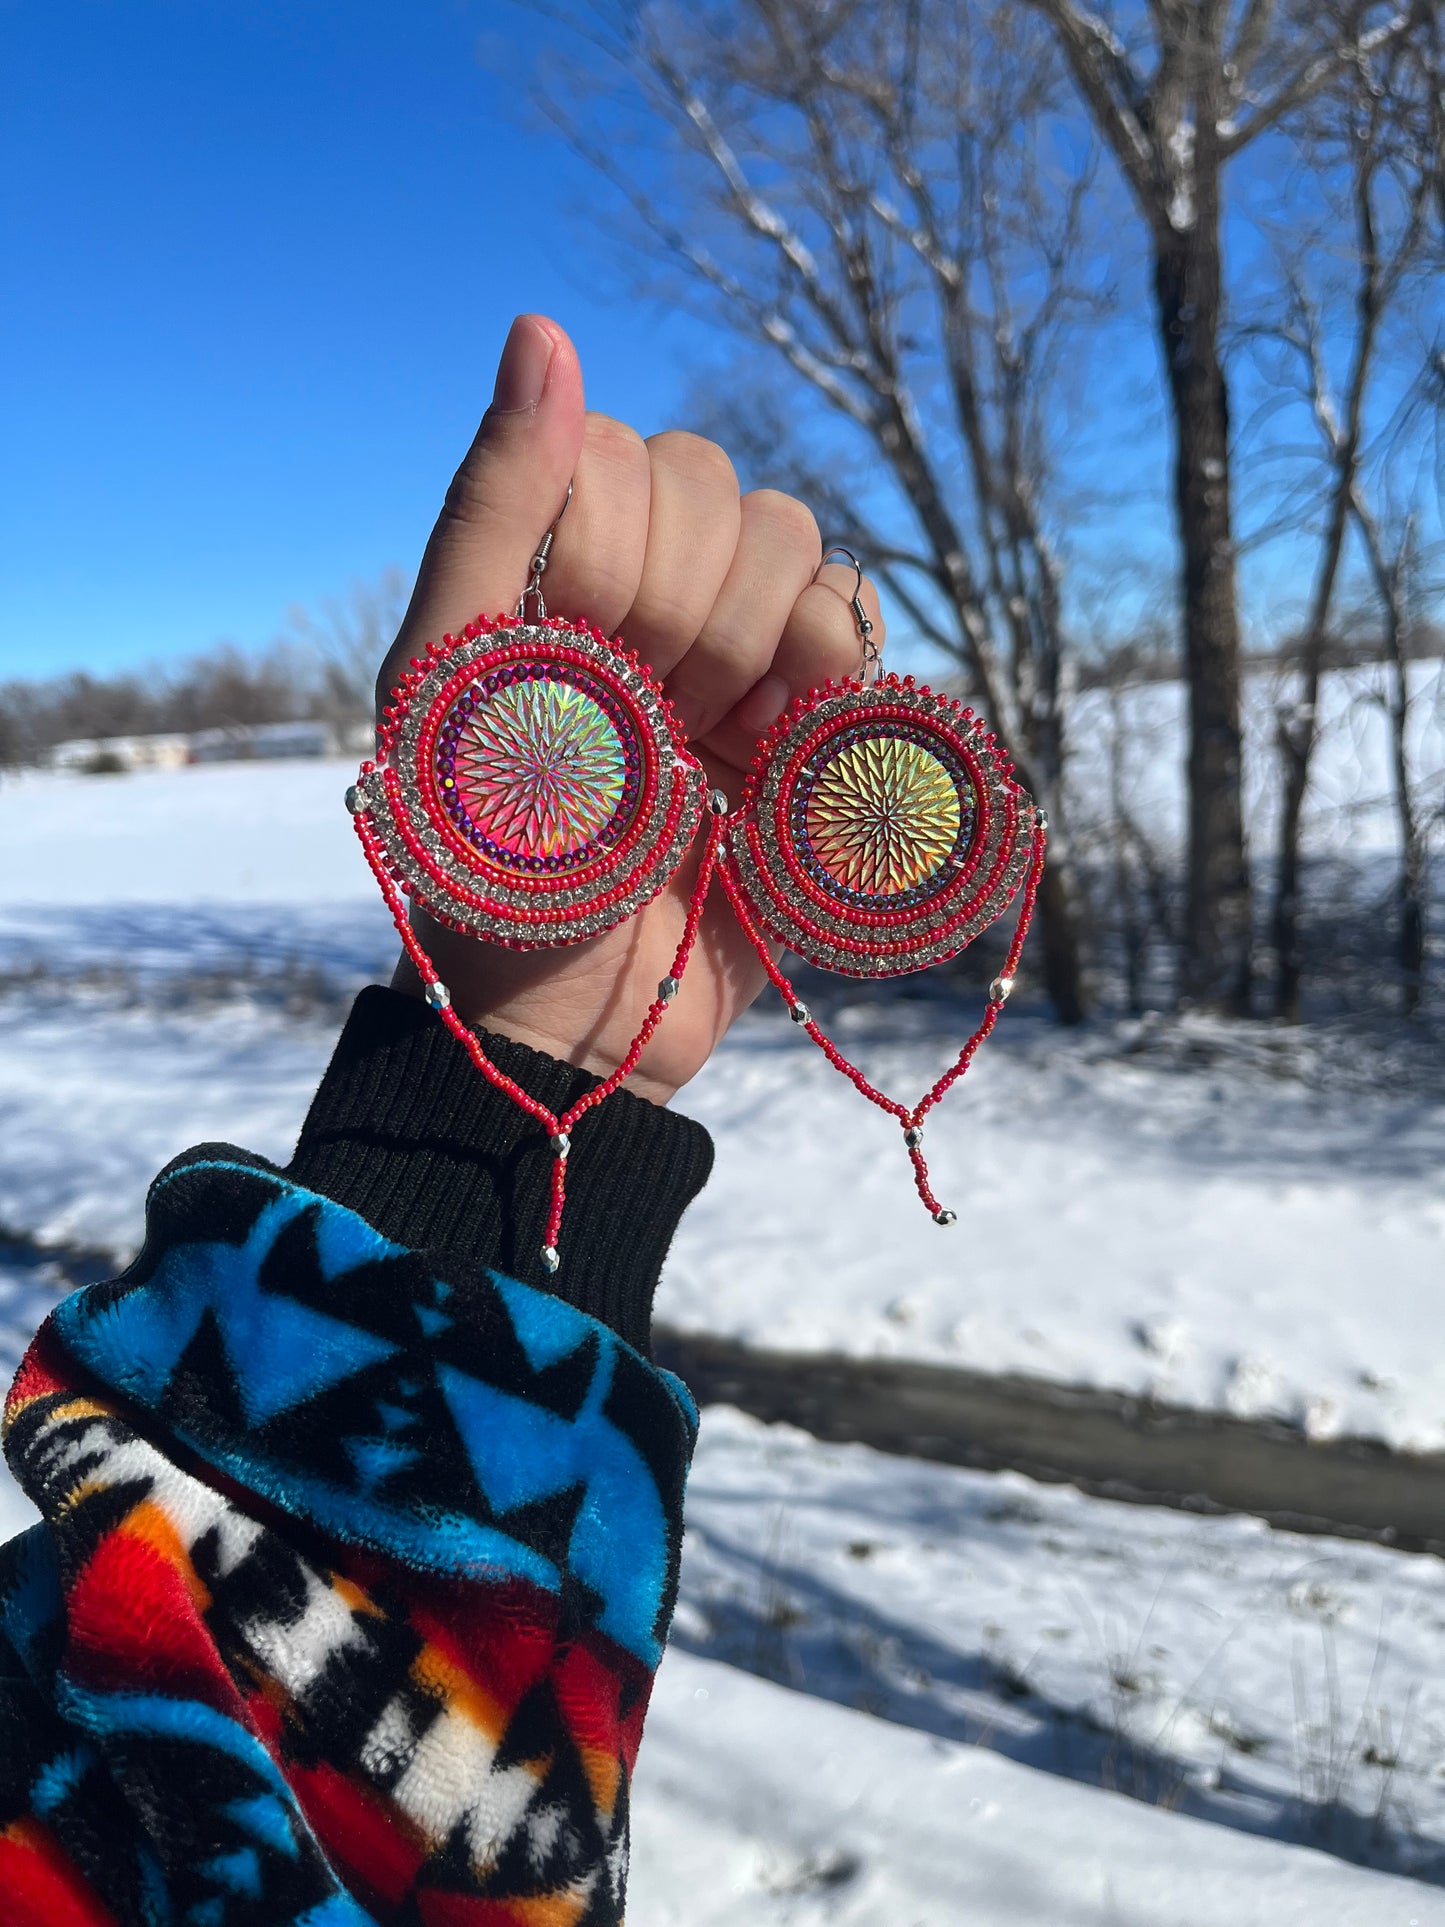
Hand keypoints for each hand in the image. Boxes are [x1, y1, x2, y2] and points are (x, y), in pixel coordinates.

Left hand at [378, 315, 881, 1104]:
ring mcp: (732, 650)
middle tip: (650, 728)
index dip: (626, 563)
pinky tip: (775, 761)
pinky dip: (830, 686)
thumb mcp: (453, 687)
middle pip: (723, 491)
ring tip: (713, 755)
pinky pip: (858, 627)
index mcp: (546, 569)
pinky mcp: (807, 718)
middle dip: (693, 620)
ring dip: (762, 655)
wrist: (583, 1024)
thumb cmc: (495, 872)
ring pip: (798, 547)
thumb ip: (493, 511)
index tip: (589, 671)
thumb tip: (542, 330)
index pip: (630, 458)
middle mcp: (641, 589)